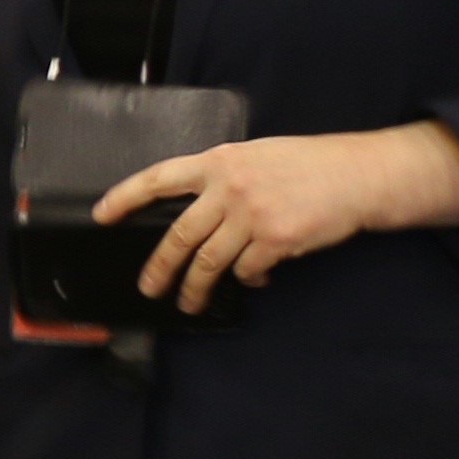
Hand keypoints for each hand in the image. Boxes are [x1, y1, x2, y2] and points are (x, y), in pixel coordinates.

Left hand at [93, 123, 458, 316]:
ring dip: (196, 286)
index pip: (158, 179)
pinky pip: (247, 270)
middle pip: (178, 235)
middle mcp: (229, 188)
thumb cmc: (309, 164)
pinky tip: (254, 279)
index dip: (125, 197)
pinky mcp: (276, 240)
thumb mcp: (257, 156)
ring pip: (209, 261)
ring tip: (189, 302)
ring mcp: (251, 215)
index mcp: (218, 162)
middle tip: (148, 288)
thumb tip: (197, 212)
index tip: (100, 216)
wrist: (358, 176)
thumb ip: (223, 178)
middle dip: (159, 268)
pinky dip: (247, 279)